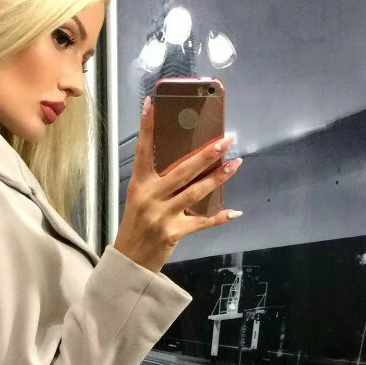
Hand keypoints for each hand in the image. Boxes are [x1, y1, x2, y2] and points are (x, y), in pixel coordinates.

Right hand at [113, 96, 243, 273]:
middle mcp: (150, 197)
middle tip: (226, 140)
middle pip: (182, 170)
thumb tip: (189, 165)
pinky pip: (201, 222)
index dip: (147, 127)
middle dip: (206, 153)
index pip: (143, 151)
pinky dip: (219, 217)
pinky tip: (235, 212)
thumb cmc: (135, 227)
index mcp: (139, 185)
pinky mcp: (174, 232)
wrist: (129, 261)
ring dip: (218, 177)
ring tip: (236, 163)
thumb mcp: (139, 200)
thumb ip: (158, 183)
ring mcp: (162, 215)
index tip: (152, 103)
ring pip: (196, 192)